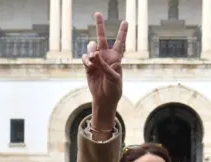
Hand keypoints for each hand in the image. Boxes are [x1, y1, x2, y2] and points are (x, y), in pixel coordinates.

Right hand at [82, 12, 127, 129]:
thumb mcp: (113, 77)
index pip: (120, 42)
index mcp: (116, 58)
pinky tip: (89, 66)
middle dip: (100, 25)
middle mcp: (106, 56)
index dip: (122, 32)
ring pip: (91, 46)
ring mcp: (96, 60)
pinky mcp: (88, 66)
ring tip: (93, 59)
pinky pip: (85, 57)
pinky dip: (86, 60)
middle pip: (101, 37)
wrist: (104, 99)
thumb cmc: (113, 89)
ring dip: (91, 50)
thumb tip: (95, 54)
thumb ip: (105, 65)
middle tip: (97, 13)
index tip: (126, 21)